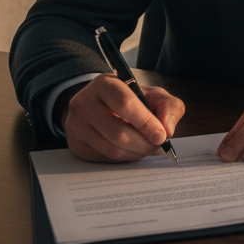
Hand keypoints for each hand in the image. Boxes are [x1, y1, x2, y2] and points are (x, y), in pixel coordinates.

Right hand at [62, 74, 185, 162]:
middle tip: (160, 147)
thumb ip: (169, 107)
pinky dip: (125, 158)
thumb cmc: (132, 99)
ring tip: (148, 147)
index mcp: (104, 84)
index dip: (146, 123)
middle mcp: (84, 103)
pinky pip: (105, 159)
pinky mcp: (75, 145)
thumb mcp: (153, 95)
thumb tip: (168, 129)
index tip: (162, 136)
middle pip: (118, 133)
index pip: (125, 104)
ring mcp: (75, 125)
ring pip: (112, 150)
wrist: (101, 105)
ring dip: (137, 153)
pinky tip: (132, 150)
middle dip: (144, 144)